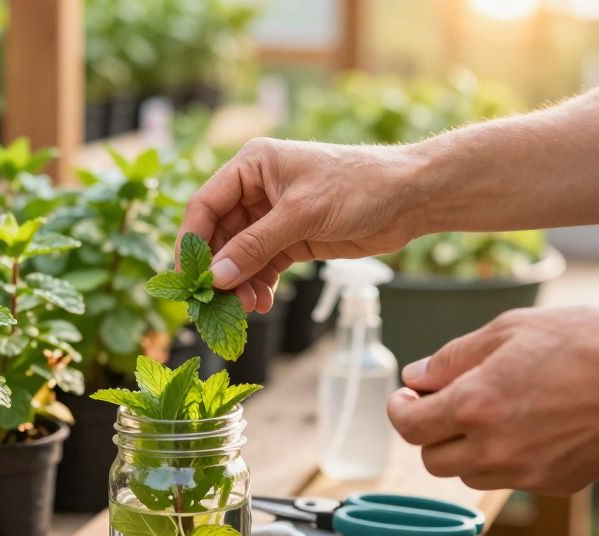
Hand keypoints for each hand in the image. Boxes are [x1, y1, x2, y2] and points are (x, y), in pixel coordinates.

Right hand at [178, 138, 423, 312]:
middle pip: (219, 235)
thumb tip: (216, 278)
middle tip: (219, 302)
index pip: (205, 205)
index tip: (188, 278)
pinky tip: (262, 302)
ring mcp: (273, 215)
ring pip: (240, 255)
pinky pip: (262, 265)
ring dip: (239, 283)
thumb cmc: (358, 187)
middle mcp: (257, 188)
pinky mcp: (292, 238)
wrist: (410, 197)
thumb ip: (255, 246)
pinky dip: (258, 284)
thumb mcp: (301, 214)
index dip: (191, 242)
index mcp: (252, 165)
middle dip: (219, 270)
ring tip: (247, 307)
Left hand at [387, 307, 598, 494]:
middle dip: (431, 432)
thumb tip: (415, 377)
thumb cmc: (588, 340)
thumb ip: (453, 358)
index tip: (406, 396)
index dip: (400, 410)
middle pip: (433, 460)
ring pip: (470, 474)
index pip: (410, 427)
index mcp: (475, 405)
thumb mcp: (510, 330)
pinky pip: (512, 478)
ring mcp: (527, 473)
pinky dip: (508, 457)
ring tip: (497, 410)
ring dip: (468, 448)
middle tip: (446, 403)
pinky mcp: (557, 485)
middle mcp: (495, 448)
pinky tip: (535, 424)